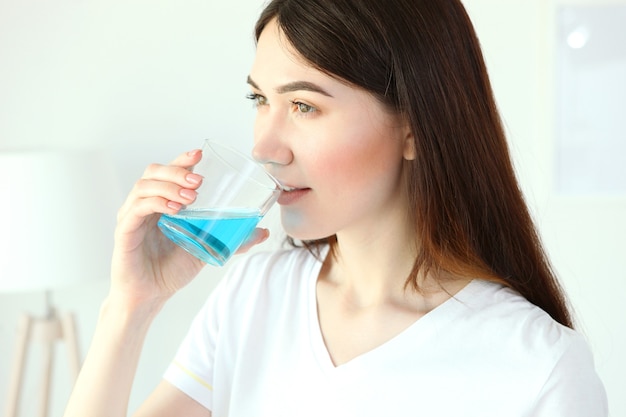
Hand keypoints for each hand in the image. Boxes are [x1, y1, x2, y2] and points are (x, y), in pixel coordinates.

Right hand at [109, 149, 269, 306]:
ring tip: (191, 196)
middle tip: (199, 180)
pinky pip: (136, 209)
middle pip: (154, 172)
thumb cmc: (172, 269)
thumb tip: (263, 232)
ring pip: (144, 186)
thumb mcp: (207, 249)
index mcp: (161, 202)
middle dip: (177, 170)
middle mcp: (144, 204)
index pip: (168, 171)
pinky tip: (173, 208)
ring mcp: (132, 216)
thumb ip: (232, 239)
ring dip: (169, 186)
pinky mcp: (124, 231)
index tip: (200, 154)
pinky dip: (155, 203)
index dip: (181, 159)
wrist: (151, 295)